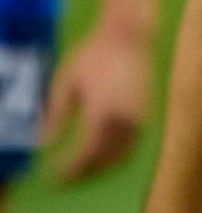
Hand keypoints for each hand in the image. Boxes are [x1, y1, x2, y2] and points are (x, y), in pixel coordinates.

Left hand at [41, 23, 149, 181]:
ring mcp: (139, 116)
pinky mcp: (146, 112)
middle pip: (105, 157)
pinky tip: (105, 152)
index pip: (86, 152)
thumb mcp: (65, 81)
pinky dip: (118, 154)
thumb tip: (43, 143)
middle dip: (85, 170)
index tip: (54, 176)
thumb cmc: (93, 54)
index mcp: (101, 112)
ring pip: (122, 153)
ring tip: (84, 169)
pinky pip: (133, 143)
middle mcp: (124, 119)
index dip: (70, 168)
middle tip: (67, 177)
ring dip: (103, 165)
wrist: (129, 35)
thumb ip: (55, 114)